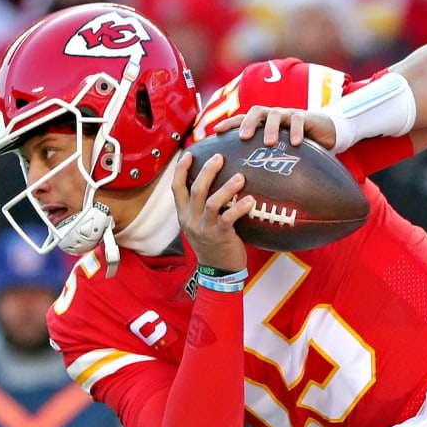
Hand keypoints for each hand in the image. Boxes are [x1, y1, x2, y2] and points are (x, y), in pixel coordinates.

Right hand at [173, 149, 250, 271]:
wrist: (218, 272)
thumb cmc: (213, 245)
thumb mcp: (199, 226)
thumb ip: (200, 208)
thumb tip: (212, 185)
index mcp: (183, 215)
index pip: (176, 187)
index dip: (181, 169)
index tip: (189, 153)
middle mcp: (191, 220)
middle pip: (196, 189)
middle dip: (207, 171)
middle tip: (219, 158)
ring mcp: (205, 228)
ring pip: (211, 201)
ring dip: (226, 187)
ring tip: (240, 177)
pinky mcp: (220, 236)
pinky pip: (229, 218)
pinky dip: (240, 207)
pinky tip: (250, 200)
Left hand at [215, 106, 337, 150]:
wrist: (326, 133)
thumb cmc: (302, 147)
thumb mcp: (283, 153)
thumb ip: (270, 162)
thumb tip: (255, 186)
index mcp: (265, 123)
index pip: (243, 119)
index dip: (229, 124)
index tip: (216, 132)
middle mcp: (274, 117)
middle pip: (256, 112)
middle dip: (248, 123)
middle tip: (244, 137)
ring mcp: (289, 115)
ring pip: (275, 114)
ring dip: (271, 128)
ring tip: (269, 142)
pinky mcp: (305, 117)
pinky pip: (298, 120)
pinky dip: (296, 130)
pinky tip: (296, 143)